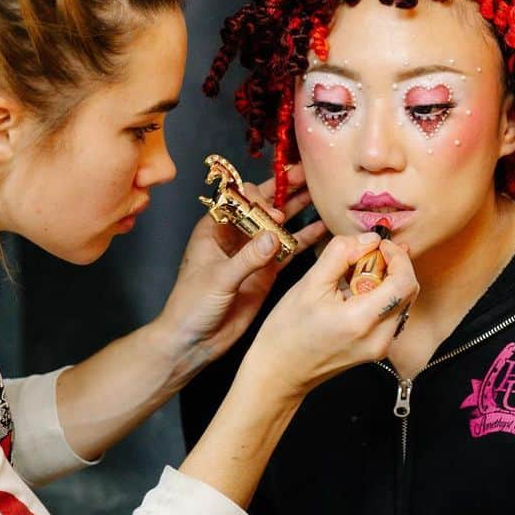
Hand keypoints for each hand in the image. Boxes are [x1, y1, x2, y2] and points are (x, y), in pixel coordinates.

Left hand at [154, 163, 324, 378]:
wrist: (194, 341)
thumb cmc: (191, 306)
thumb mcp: (217, 279)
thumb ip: (247, 258)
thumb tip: (273, 237)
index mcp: (214, 229)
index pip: (239, 201)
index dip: (259, 200)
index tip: (274, 213)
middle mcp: (235, 236)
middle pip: (262, 205)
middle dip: (282, 190)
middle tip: (305, 174)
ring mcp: (253, 254)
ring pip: (278, 224)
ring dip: (297, 209)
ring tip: (319, 192)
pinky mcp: (266, 272)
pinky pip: (288, 251)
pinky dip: (304, 240)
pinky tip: (322, 228)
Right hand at [241, 231, 418, 399]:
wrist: (280, 373)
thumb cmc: (287, 333)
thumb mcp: (309, 284)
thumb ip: (341, 254)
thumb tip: (368, 239)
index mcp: (361, 321)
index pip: (404, 282)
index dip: (397, 257)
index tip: (379, 245)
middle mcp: (379, 338)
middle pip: (408, 291)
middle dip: (392, 266)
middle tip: (366, 255)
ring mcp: (381, 347)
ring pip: (402, 302)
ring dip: (387, 281)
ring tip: (355, 274)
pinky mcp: (378, 349)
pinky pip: (391, 314)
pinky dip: (381, 297)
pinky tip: (356, 292)